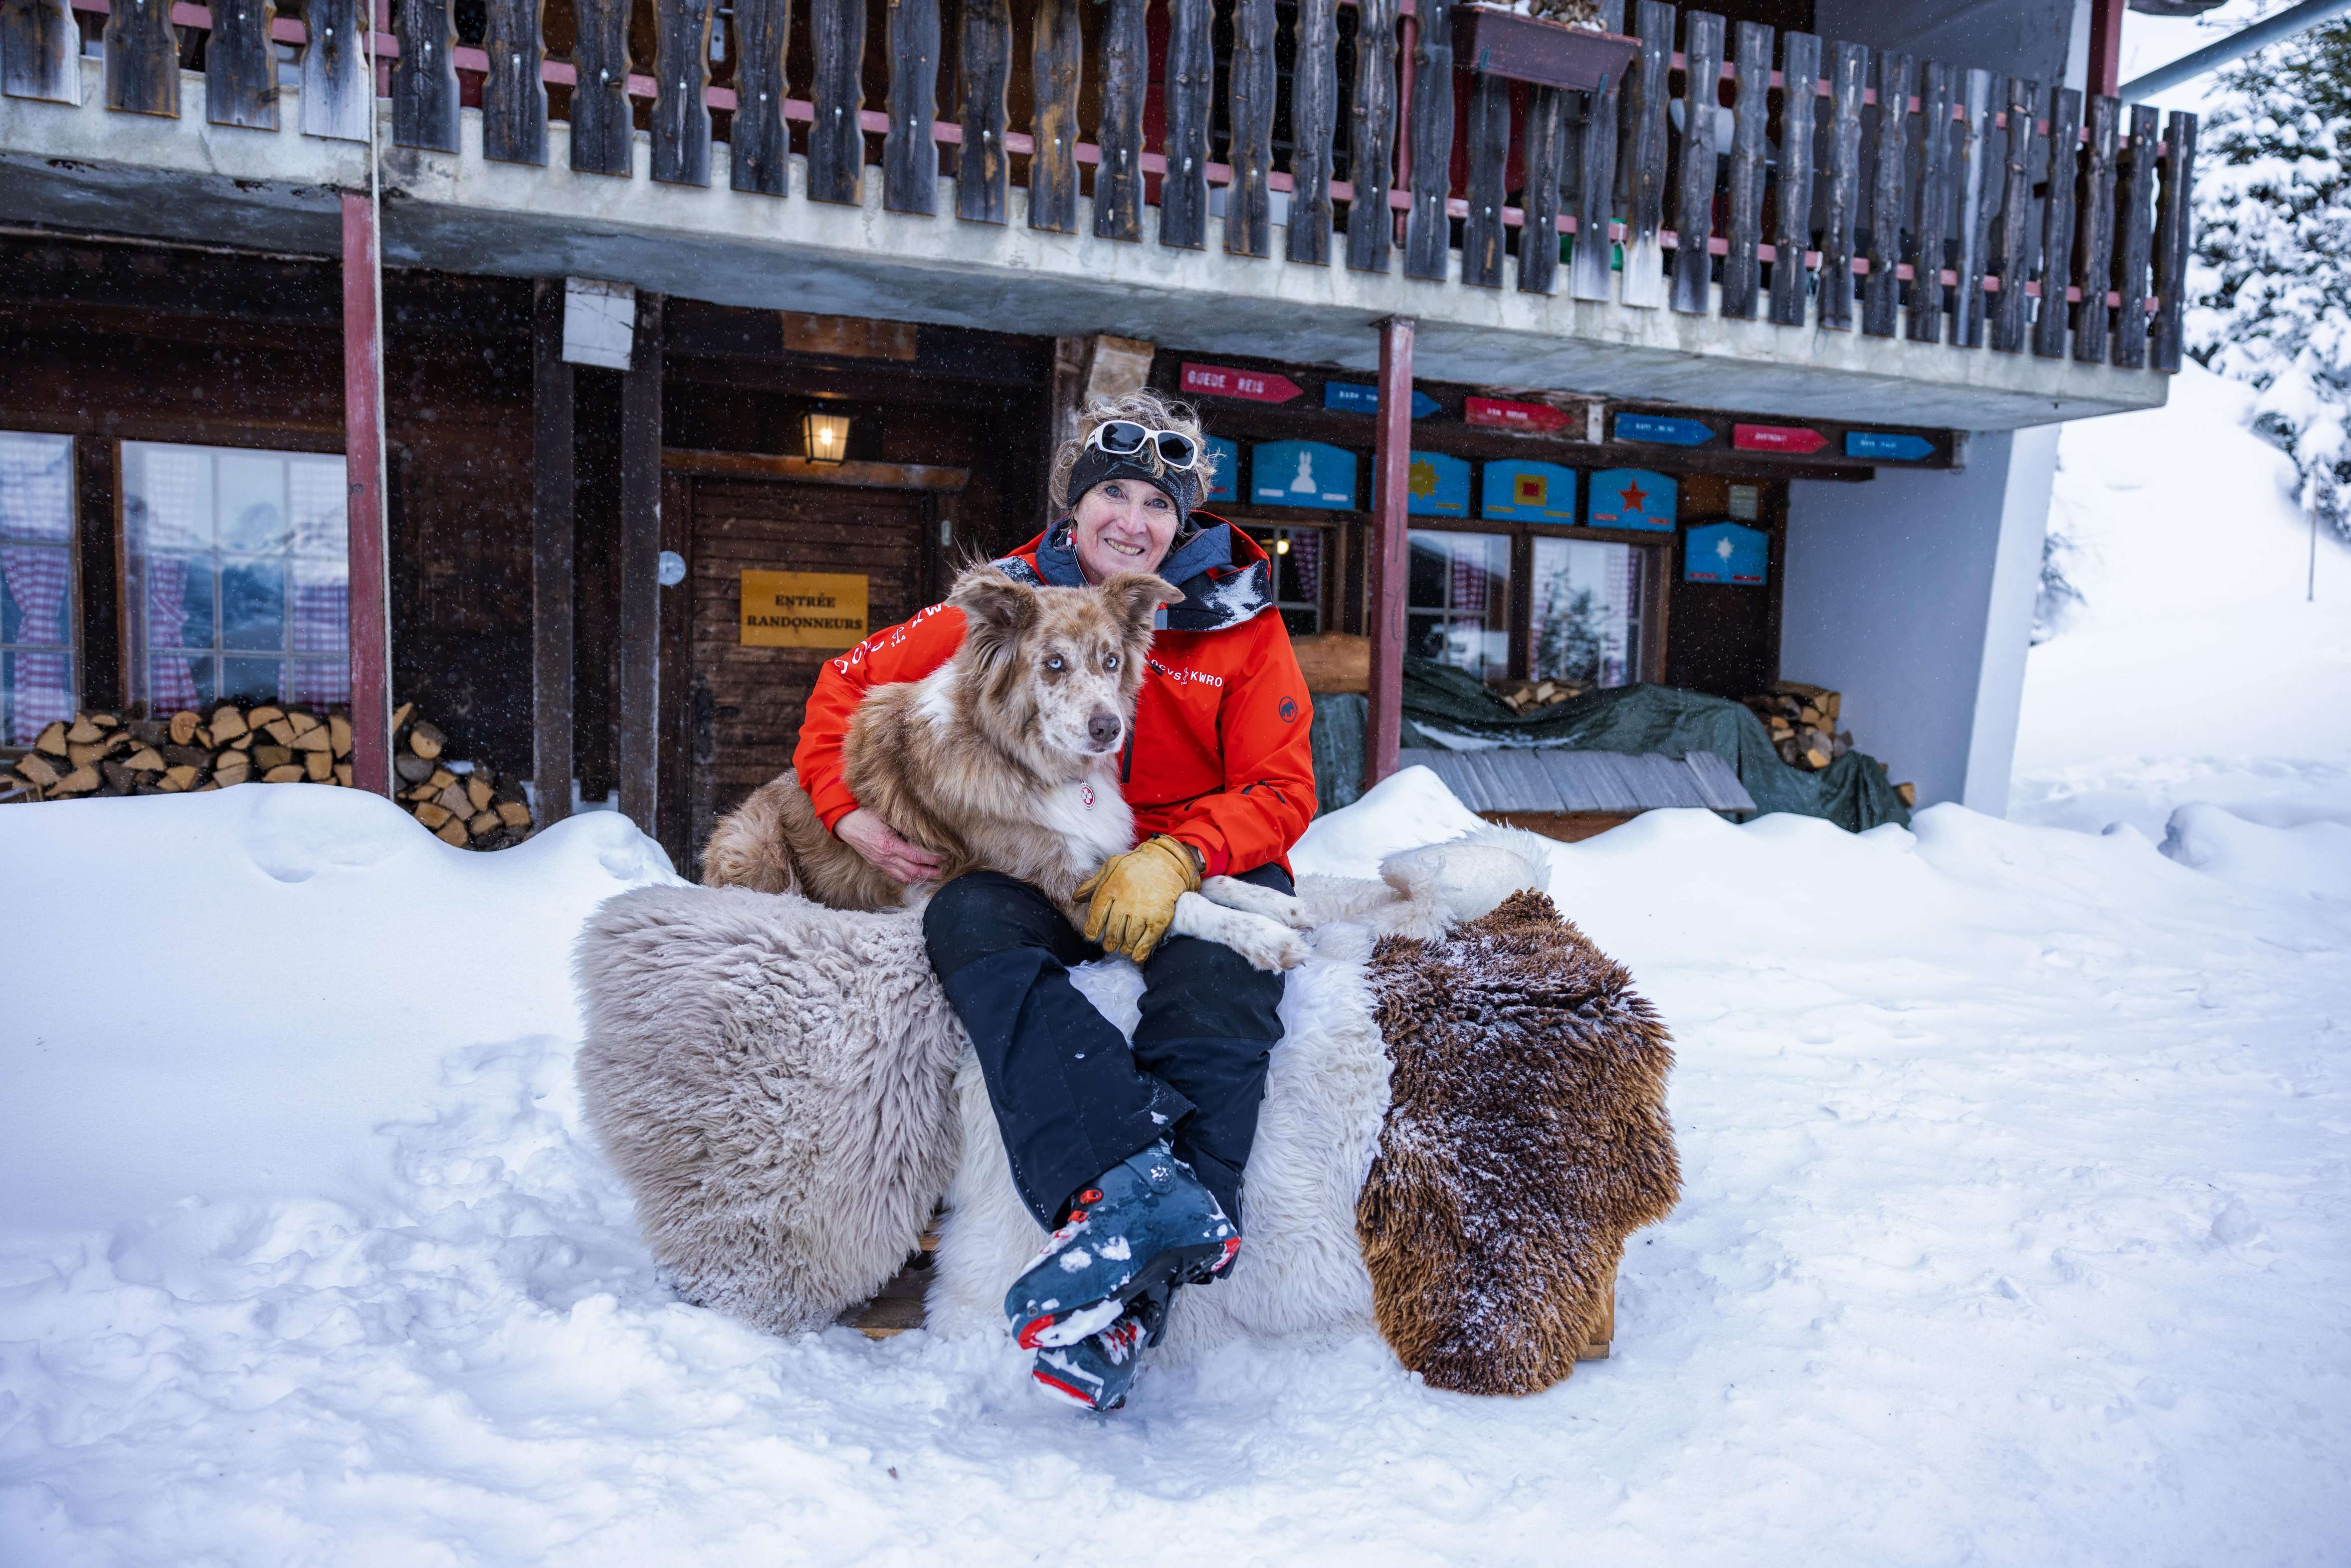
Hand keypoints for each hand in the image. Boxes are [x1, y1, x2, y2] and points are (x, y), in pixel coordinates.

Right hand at [835, 808, 945, 885]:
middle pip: (913, 871)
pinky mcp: (877, 864)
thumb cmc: (865, 816)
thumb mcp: (886, 816)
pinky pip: (895, 875)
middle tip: (944, 871)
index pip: (917, 856)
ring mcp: (880, 863)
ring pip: (904, 877)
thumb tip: (922, 832)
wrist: (845, 823)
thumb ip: (904, 825)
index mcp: (890, 845)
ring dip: (920, 878)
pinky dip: (907, 879)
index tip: (945, 856)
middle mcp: (885, 858)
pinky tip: (916, 877)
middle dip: (930, 872)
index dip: (933, 859)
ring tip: (933, 877)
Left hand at [1075, 835, 1201, 963]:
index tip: (1091, 935)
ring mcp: (1143, 911)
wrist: (1167, 862)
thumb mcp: (1111, 867)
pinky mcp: (1159, 918)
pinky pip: (1147, 940)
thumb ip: (1093, 884)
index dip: (1092, 928)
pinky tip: (1136, 956)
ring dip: (1124, 947)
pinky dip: (1140, 951)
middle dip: (1109, 941)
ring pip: (1128, 938)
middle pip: (1112, 930)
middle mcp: (1126, 901)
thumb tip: (1076, 898)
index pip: (1096, 915)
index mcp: (1111, 888)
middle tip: (1109, 946)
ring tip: (1122, 949)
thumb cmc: (1135, 865)